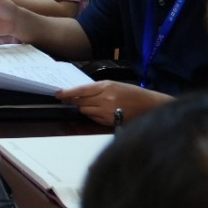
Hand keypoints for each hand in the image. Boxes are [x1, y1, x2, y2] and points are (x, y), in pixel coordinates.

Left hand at [55, 80, 172, 126]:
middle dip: (72, 101)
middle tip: (66, 100)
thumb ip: (97, 89)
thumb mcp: (114, 85)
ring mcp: (106, 111)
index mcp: (106, 86)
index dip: (67, 93)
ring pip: (85, 110)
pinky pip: (93, 118)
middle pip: (80, 101)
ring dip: (83, 108)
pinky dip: (92, 115)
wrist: (149, 105)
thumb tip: (79, 93)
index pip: (81, 90)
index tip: (58, 94)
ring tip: (90, 105)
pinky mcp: (109, 121)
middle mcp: (104, 99)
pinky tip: (99, 111)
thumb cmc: (132, 93)